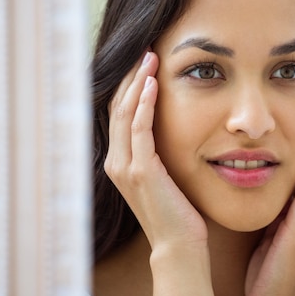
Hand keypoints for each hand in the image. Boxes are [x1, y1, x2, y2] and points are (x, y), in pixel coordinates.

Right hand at [106, 51, 221, 295]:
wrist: (179, 245)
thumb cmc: (176, 211)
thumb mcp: (163, 175)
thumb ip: (156, 151)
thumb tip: (164, 126)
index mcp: (119, 162)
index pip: (119, 113)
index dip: (128, 86)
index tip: (143, 62)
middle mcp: (115, 162)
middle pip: (116, 107)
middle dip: (130, 76)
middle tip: (145, 50)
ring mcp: (124, 167)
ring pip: (124, 113)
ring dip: (136, 82)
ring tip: (149, 58)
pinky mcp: (141, 171)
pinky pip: (139, 129)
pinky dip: (143, 104)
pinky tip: (152, 84)